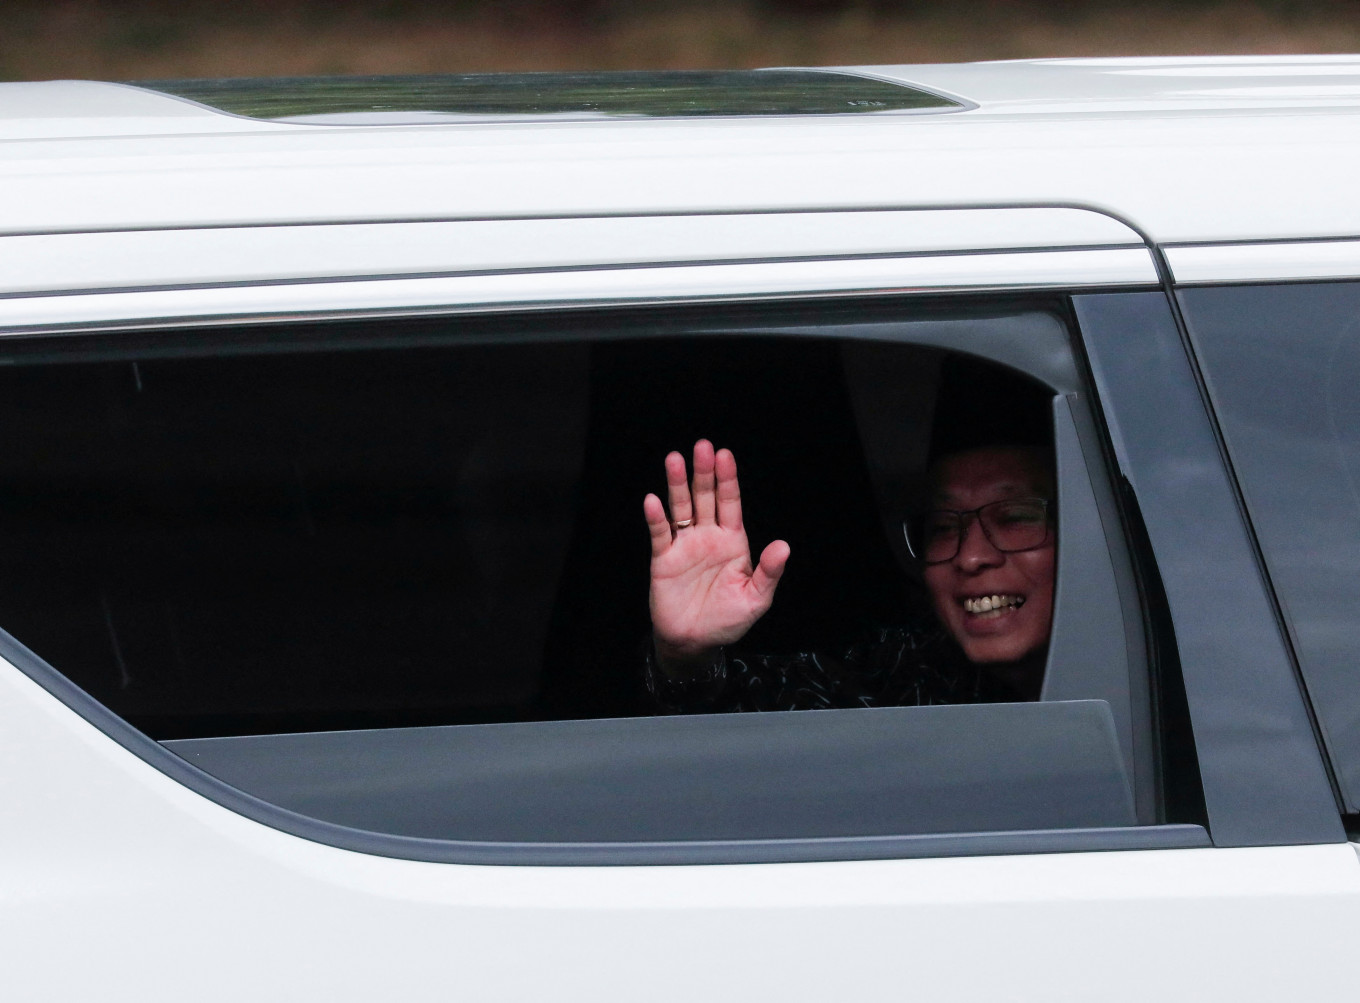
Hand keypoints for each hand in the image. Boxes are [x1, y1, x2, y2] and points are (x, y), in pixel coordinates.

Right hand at [643, 439, 789, 669]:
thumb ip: (768, 572)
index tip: (725, 455)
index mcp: (733, 541)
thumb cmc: (728, 621)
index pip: (730, 503)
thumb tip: (783, 545)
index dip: (727, 479)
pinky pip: (660, 534)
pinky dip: (656, 518)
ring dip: (677, 484)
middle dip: (704, 472)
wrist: (695, 642)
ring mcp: (685, 545)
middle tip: (702, 446)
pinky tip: (653, 501)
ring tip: (674, 459)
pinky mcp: (664, 559)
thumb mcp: (755, 599)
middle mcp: (708, 537)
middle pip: (705, 497)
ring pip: (680, 508)